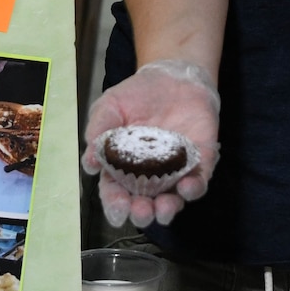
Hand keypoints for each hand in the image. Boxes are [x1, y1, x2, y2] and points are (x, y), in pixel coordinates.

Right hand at [81, 59, 220, 228]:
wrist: (173, 76)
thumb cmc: (136, 95)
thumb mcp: (109, 107)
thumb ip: (98, 131)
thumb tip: (89, 164)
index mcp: (123, 167)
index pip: (116, 191)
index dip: (115, 204)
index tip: (117, 212)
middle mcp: (149, 176)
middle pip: (144, 203)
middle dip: (141, 213)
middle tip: (140, 212)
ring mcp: (175, 172)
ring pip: (172, 199)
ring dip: (167, 209)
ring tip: (162, 209)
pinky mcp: (200, 163)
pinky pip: (199, 182)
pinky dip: (194, 189)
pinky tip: (187, 187)